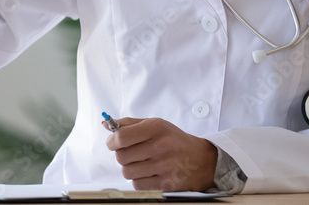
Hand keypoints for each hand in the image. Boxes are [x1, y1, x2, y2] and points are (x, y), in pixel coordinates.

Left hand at [104, 117, 218, 191]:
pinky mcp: (167, 183)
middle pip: (121, 157)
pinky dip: (138, 180)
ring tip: (140, 164)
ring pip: (128, 172)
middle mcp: (160, 146)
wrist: (203, 161)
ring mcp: (164, 166)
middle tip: (130, 154)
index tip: (113, 143)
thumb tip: (105, 123)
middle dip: (122, 156)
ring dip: (130, 169)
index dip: (112, 141)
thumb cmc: (174, 141)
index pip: (121, 137)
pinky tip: (148, 173)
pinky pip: (138, 185)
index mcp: (155, 128)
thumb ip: (129, 123)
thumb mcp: (155, 124)